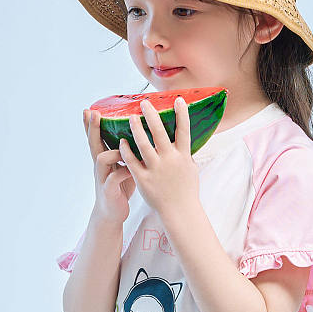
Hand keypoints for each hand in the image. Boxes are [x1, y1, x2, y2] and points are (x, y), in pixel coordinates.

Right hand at [84, 108, 135, 225]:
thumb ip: (129, 153)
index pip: (96, 137)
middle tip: (92, 113)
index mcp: (104, 158)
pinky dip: (122, 172)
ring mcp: (102, 178)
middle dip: (92, 128)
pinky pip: (114, 179)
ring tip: (121, 143)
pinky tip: (131, 169)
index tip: (90, 108)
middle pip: (93, 143)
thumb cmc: (121, 186)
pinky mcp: (108, 190)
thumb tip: (145, 135)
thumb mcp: (123, 166)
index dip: (91, 124)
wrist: (112, 213)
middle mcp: (100, 166)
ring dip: (111, 150)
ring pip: (100, 159)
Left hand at [118, 97, 199, 218]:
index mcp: (183, 156)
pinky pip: (132, 161)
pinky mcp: (144, 179)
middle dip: (152, 115)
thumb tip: (184, 139)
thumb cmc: (186, 190)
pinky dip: (126, 150)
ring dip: (136, 129)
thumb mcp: (190, 169)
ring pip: (143, 144)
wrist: (179, 212)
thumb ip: (185, 153)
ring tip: (130, 117)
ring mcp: (156, 169)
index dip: (182, 114)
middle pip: (160, 132)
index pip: (184, 130)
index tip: (178, 99)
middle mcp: (170, 160)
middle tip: (144, 103)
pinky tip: (121, 141)